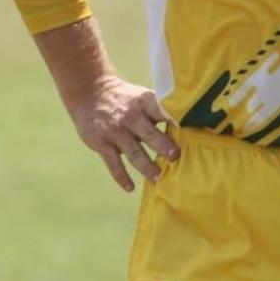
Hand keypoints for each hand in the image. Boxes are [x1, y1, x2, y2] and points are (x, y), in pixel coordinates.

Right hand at [69, 74, 179, 191]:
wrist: (91, 92)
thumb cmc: (126, 99)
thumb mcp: (142, 96)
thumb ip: (160, 111)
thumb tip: (188, 125)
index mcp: (144, 101)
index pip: (163, 112)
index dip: (175, 123)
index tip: (188, 134)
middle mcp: (130, 115)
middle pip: (149, 133)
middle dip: (163, 146)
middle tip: (176, 157)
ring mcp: (115, 130)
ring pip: (134, 152)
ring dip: (147, 167)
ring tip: (159, 179)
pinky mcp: (101, 143)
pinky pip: (113, 163)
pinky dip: (121, 177)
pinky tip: (130, 187)